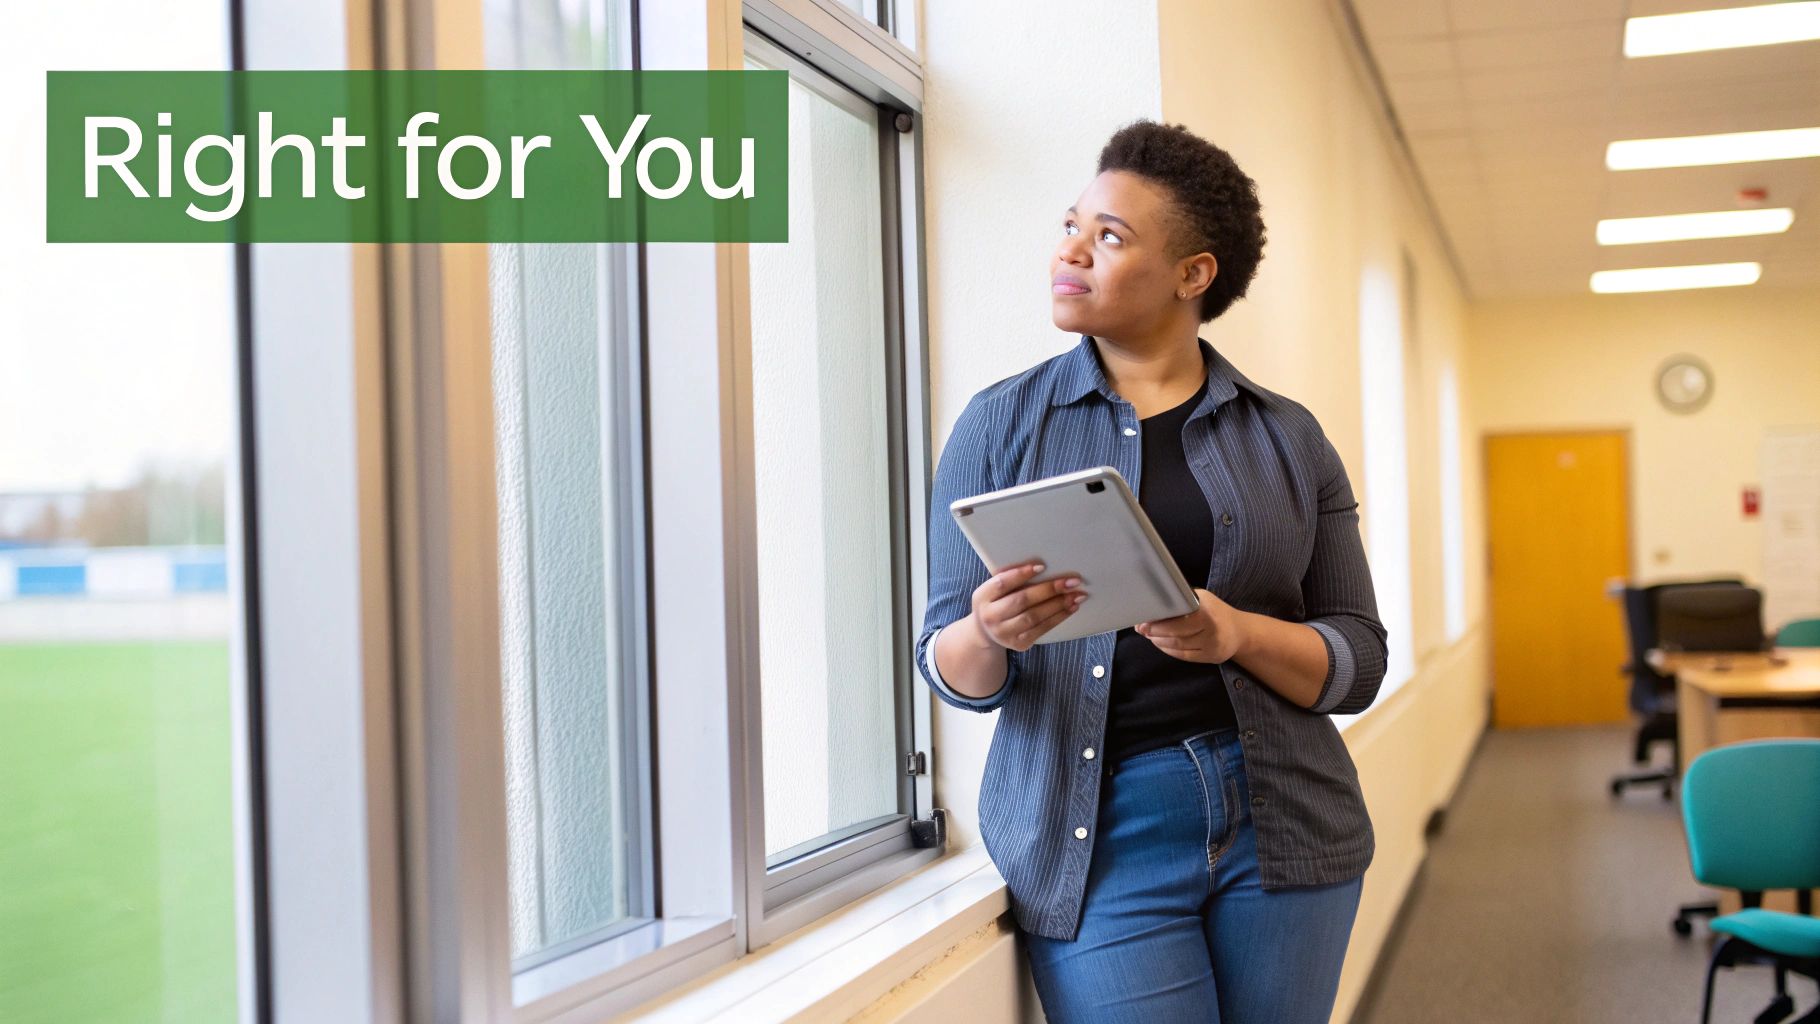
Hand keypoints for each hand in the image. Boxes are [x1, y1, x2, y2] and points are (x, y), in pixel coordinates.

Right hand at [967, 561, 1086, 652]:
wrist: (985, 633)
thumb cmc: (996, 603)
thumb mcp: (993, 590)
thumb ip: (1010, 579)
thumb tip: (1044, 567)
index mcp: (983, 596)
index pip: (1002, 583)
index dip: (1021, 574)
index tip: (1042, 566)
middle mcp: (991, 616)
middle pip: (1022, 600)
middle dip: (1049, 590)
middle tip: (1071, 581)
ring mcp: (1004, 632)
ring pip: (1034, 617)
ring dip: (1058, 605)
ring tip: (1076, 595)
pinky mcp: (1018, 643)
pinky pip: (1042, 629)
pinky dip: (1059, 617)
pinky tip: (1071, 608)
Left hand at [1135, 588, 1247, 663]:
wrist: (1240, 631)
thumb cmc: (1215, 611)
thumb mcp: (1203, 599)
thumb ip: (1183, 601)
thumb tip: (1154, 604)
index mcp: (1207, 611)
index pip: (1179, 619)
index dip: (1158, 622)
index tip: (1143, 620)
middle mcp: (1212, 630)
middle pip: (1176, 635)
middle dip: (1155, 632)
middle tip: (1141, 629)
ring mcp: (1212, 646)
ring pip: (1178, 646)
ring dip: (1159, 641)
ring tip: (1149, 635)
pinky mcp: (1211, 658)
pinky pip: (1184, 656)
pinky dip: (1169, 650)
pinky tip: (1161, 643)